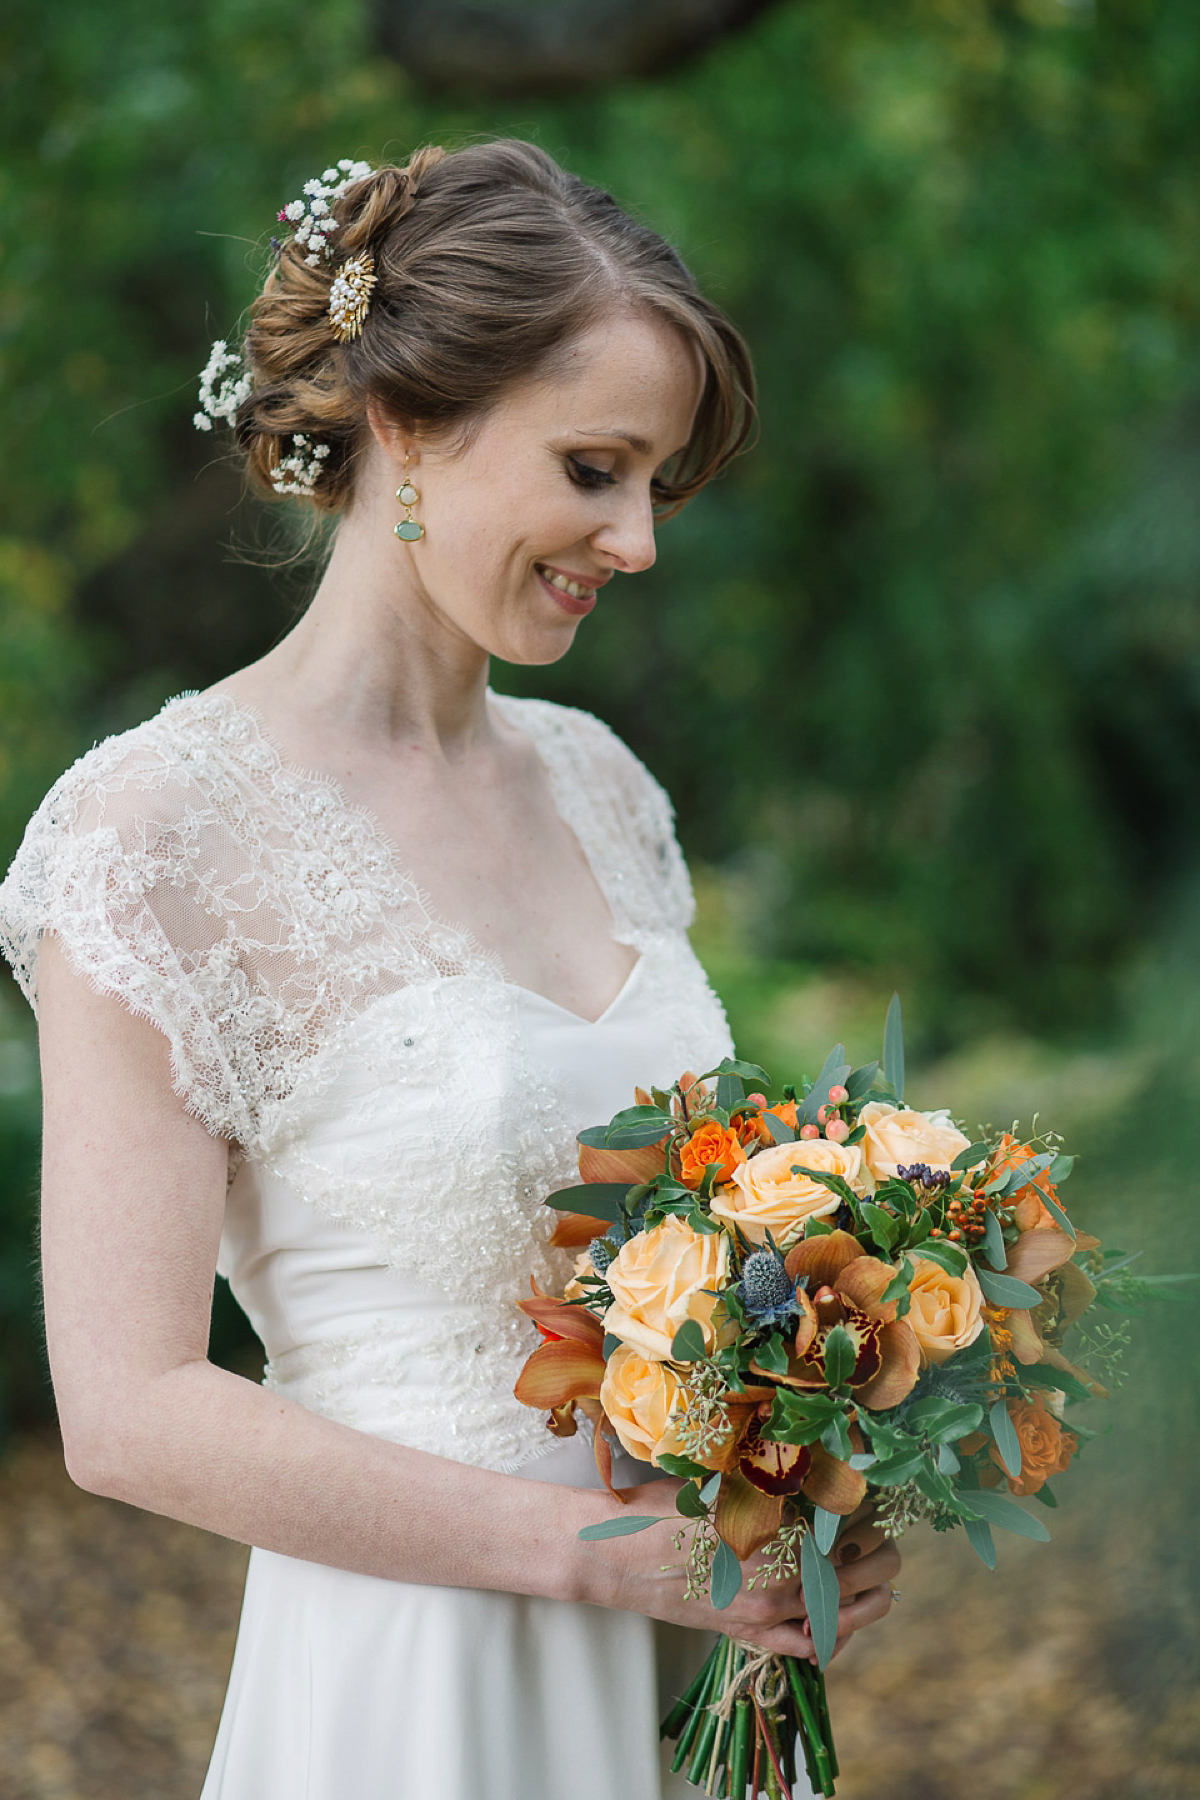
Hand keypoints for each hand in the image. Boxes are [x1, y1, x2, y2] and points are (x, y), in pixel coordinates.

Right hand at [578, 1483, 899, 1663]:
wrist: (614, 1557)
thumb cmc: (660, 1509)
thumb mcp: (717, 1480)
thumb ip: (766, 1480)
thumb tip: (810, 1460)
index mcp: (776, 1527)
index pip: (847, 1518)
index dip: (867, 1506)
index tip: (875, 1494)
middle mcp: (781, 1574)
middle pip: (861, 1565)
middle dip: (880, 1546)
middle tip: (881, 1530)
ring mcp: (767, 1612)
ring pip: (846, 1613)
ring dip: (871, 1594)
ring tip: (878, 1577)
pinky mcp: (749, 1636)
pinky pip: (808, 1649)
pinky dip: (832, 1637)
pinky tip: (838, 1620)